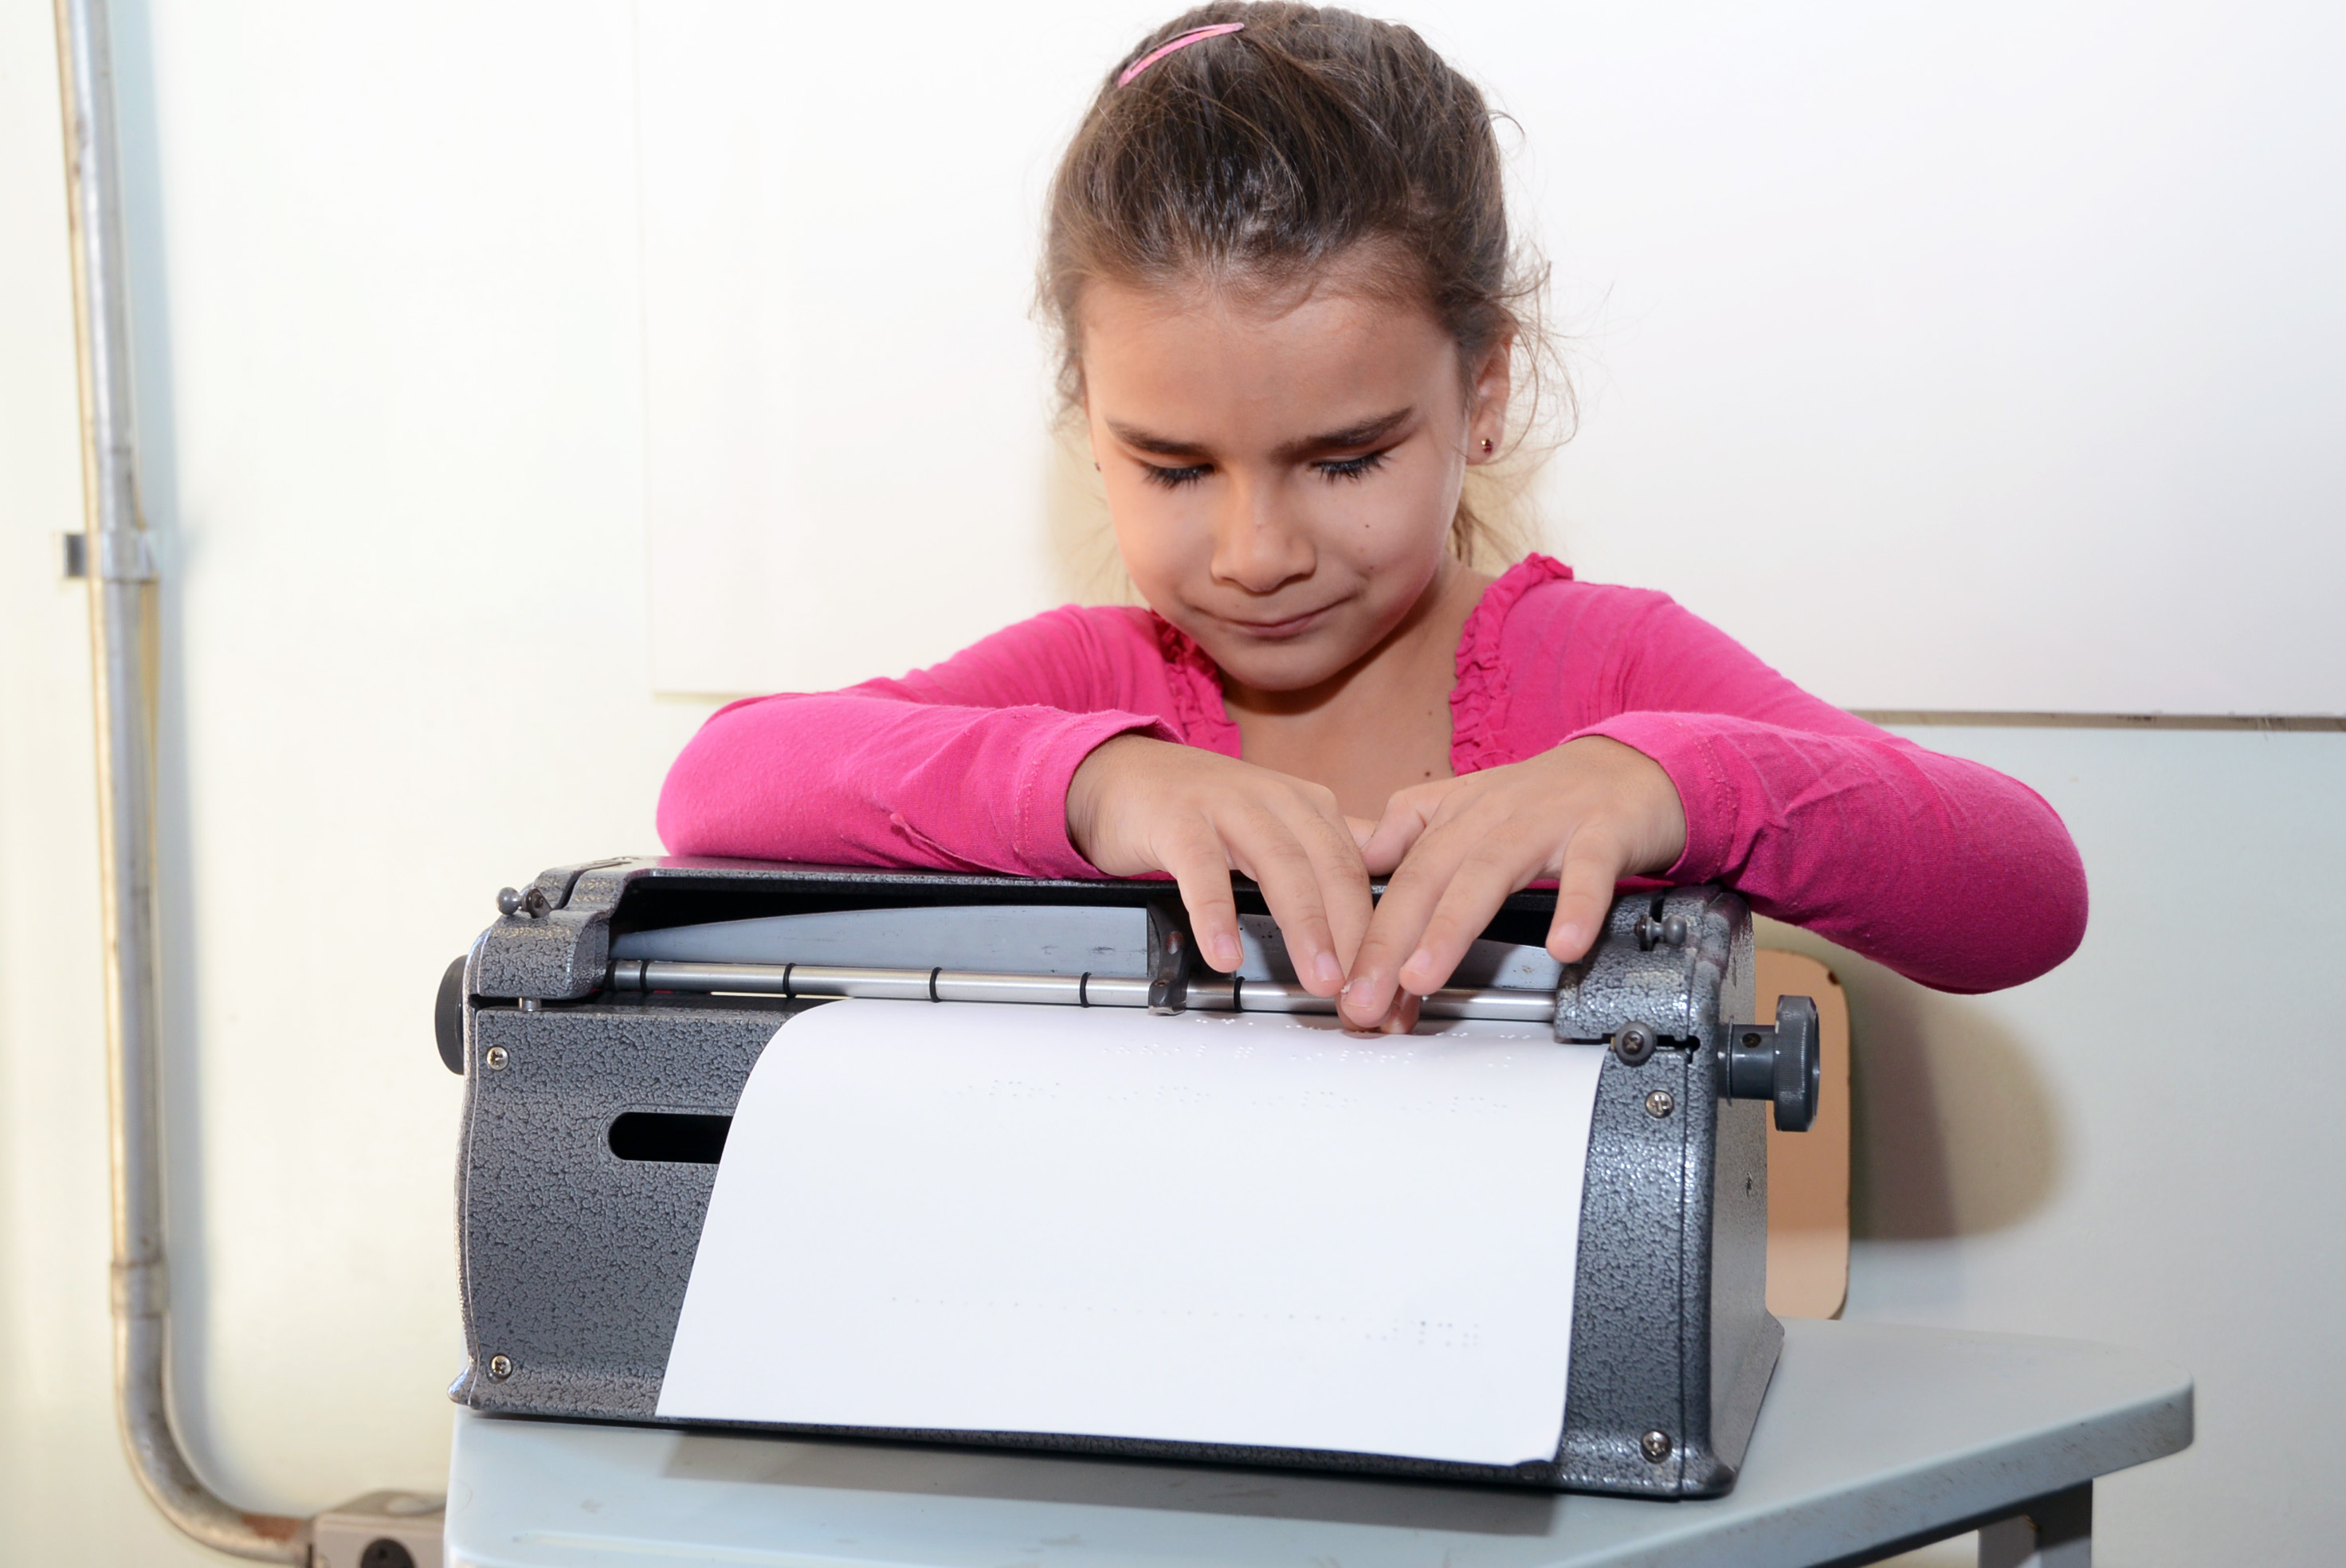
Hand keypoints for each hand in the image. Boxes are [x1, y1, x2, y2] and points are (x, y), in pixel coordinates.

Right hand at [1066, 735, 1373, 995]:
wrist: (1121, 772)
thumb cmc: (1200, 807)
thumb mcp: (1276, 823)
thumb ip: (1327, 853)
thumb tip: (1385, 890)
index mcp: (1309, 806)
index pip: (1358, 871)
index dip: (1378, 930)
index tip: (1385, 982)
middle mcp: (1276, 800)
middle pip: (1331, 869)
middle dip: (1355, 935)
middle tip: (1364, 990)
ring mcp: (1227, 805)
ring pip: (1281, 866)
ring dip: (1306, 927)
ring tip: (1320, 978)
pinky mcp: (1177, 819)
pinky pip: (1202, 870)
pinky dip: (1217, 914)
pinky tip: (1226, 953)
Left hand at [1337, 736, 1687, 1029]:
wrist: (1633, 764)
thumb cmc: (1549, 796)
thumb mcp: (1471, 802)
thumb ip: (1413, 825)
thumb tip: (1365, 858)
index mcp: (1457, 815)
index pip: (1400, 878)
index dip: (1369, 935)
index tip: (1347, 988)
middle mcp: (1493, 816)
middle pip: (1428, 876)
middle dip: (1387, 942)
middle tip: (1365, 998)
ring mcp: (1547, 822)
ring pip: (1490, 872)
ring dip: (1450, 927)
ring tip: (1422, 976)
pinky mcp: (1604, 831)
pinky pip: (1588, 870)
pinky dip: (1576, 907)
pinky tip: (1563, 945)